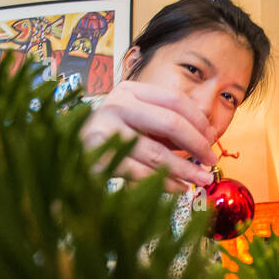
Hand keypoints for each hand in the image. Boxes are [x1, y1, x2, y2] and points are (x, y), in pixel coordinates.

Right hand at [79, 80, 218, 192]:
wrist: (66, 147)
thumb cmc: (112, 134)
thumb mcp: (139, 120)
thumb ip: (167, 125)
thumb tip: (207, 138)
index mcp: (130, 90)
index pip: (175, 101)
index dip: (199, 121)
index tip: (213, 139)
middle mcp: (116, 105)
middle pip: (170, 123)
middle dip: (197, 145)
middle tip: (211, 161)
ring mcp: (105, 130)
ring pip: (156, 153)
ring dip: (184, 169)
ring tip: (201, 180)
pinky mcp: (97, 158)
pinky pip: (140, 173)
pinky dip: (164, 183)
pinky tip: (179, 188)